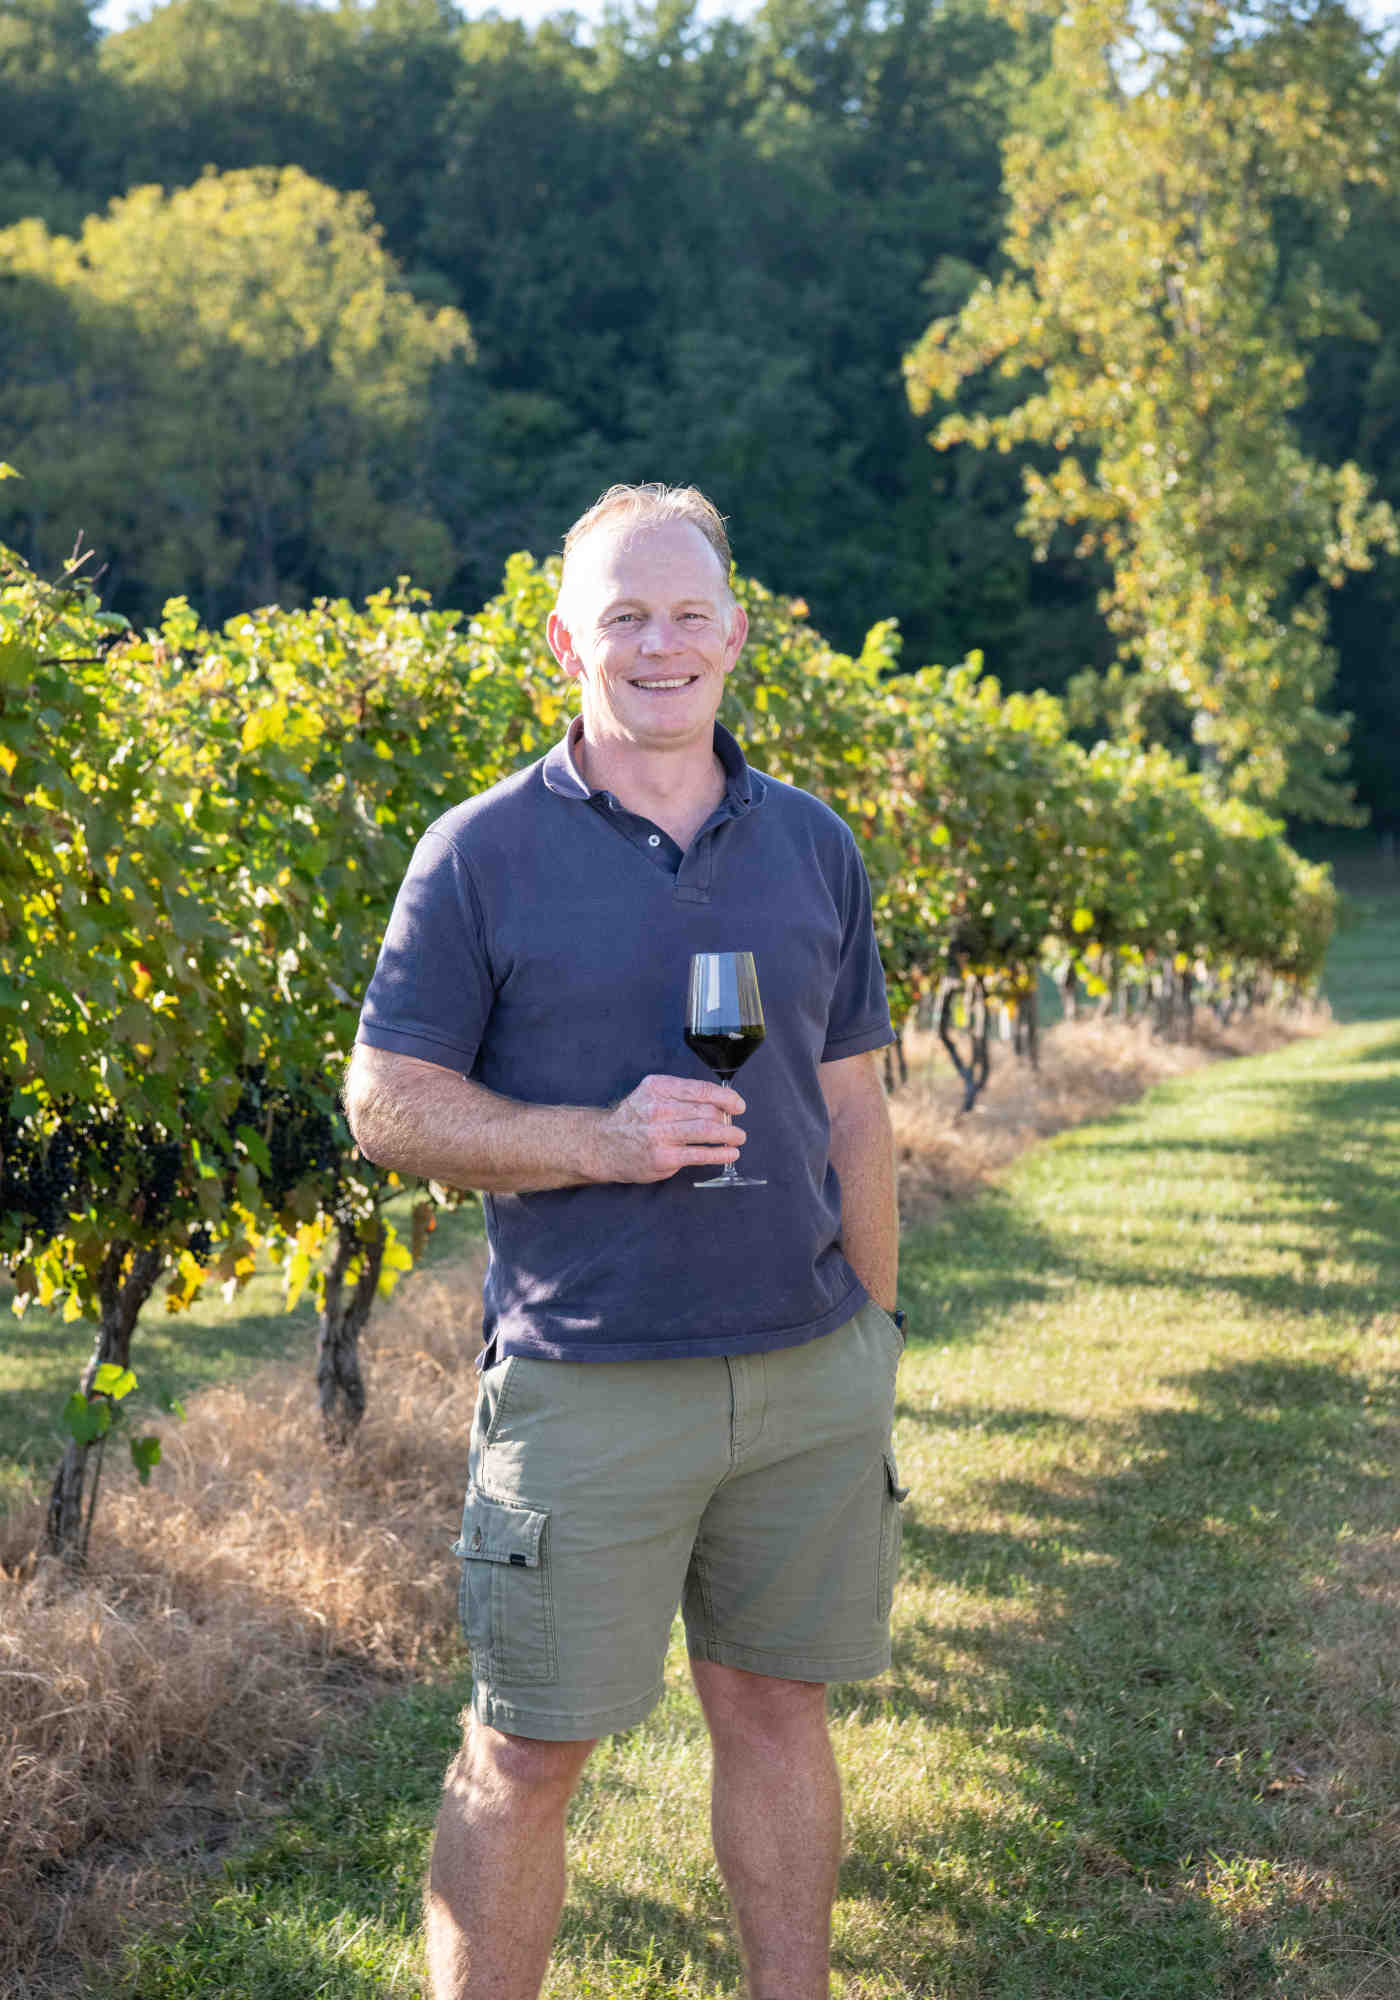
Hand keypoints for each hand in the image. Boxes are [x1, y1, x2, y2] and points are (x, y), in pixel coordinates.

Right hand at [592, 1074, 746, 1183]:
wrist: (603, 1144)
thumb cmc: (633, 1119)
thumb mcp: (650, 1094)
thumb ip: (680, 1095)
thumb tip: (719, 1103)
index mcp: (658, 1087)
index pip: (701, 1090)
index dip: (726, 1098)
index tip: (738, 1105)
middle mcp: (658, 1108)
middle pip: (707, 1111)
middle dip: (727, 1119)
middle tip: (735, 1126)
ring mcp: (660, 1134)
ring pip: (706, 1131)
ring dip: (729, 1135)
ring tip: (738, 1138)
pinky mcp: (663, 1157)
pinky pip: (699, 1154)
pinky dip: (720, 1154)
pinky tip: (730, 1153)